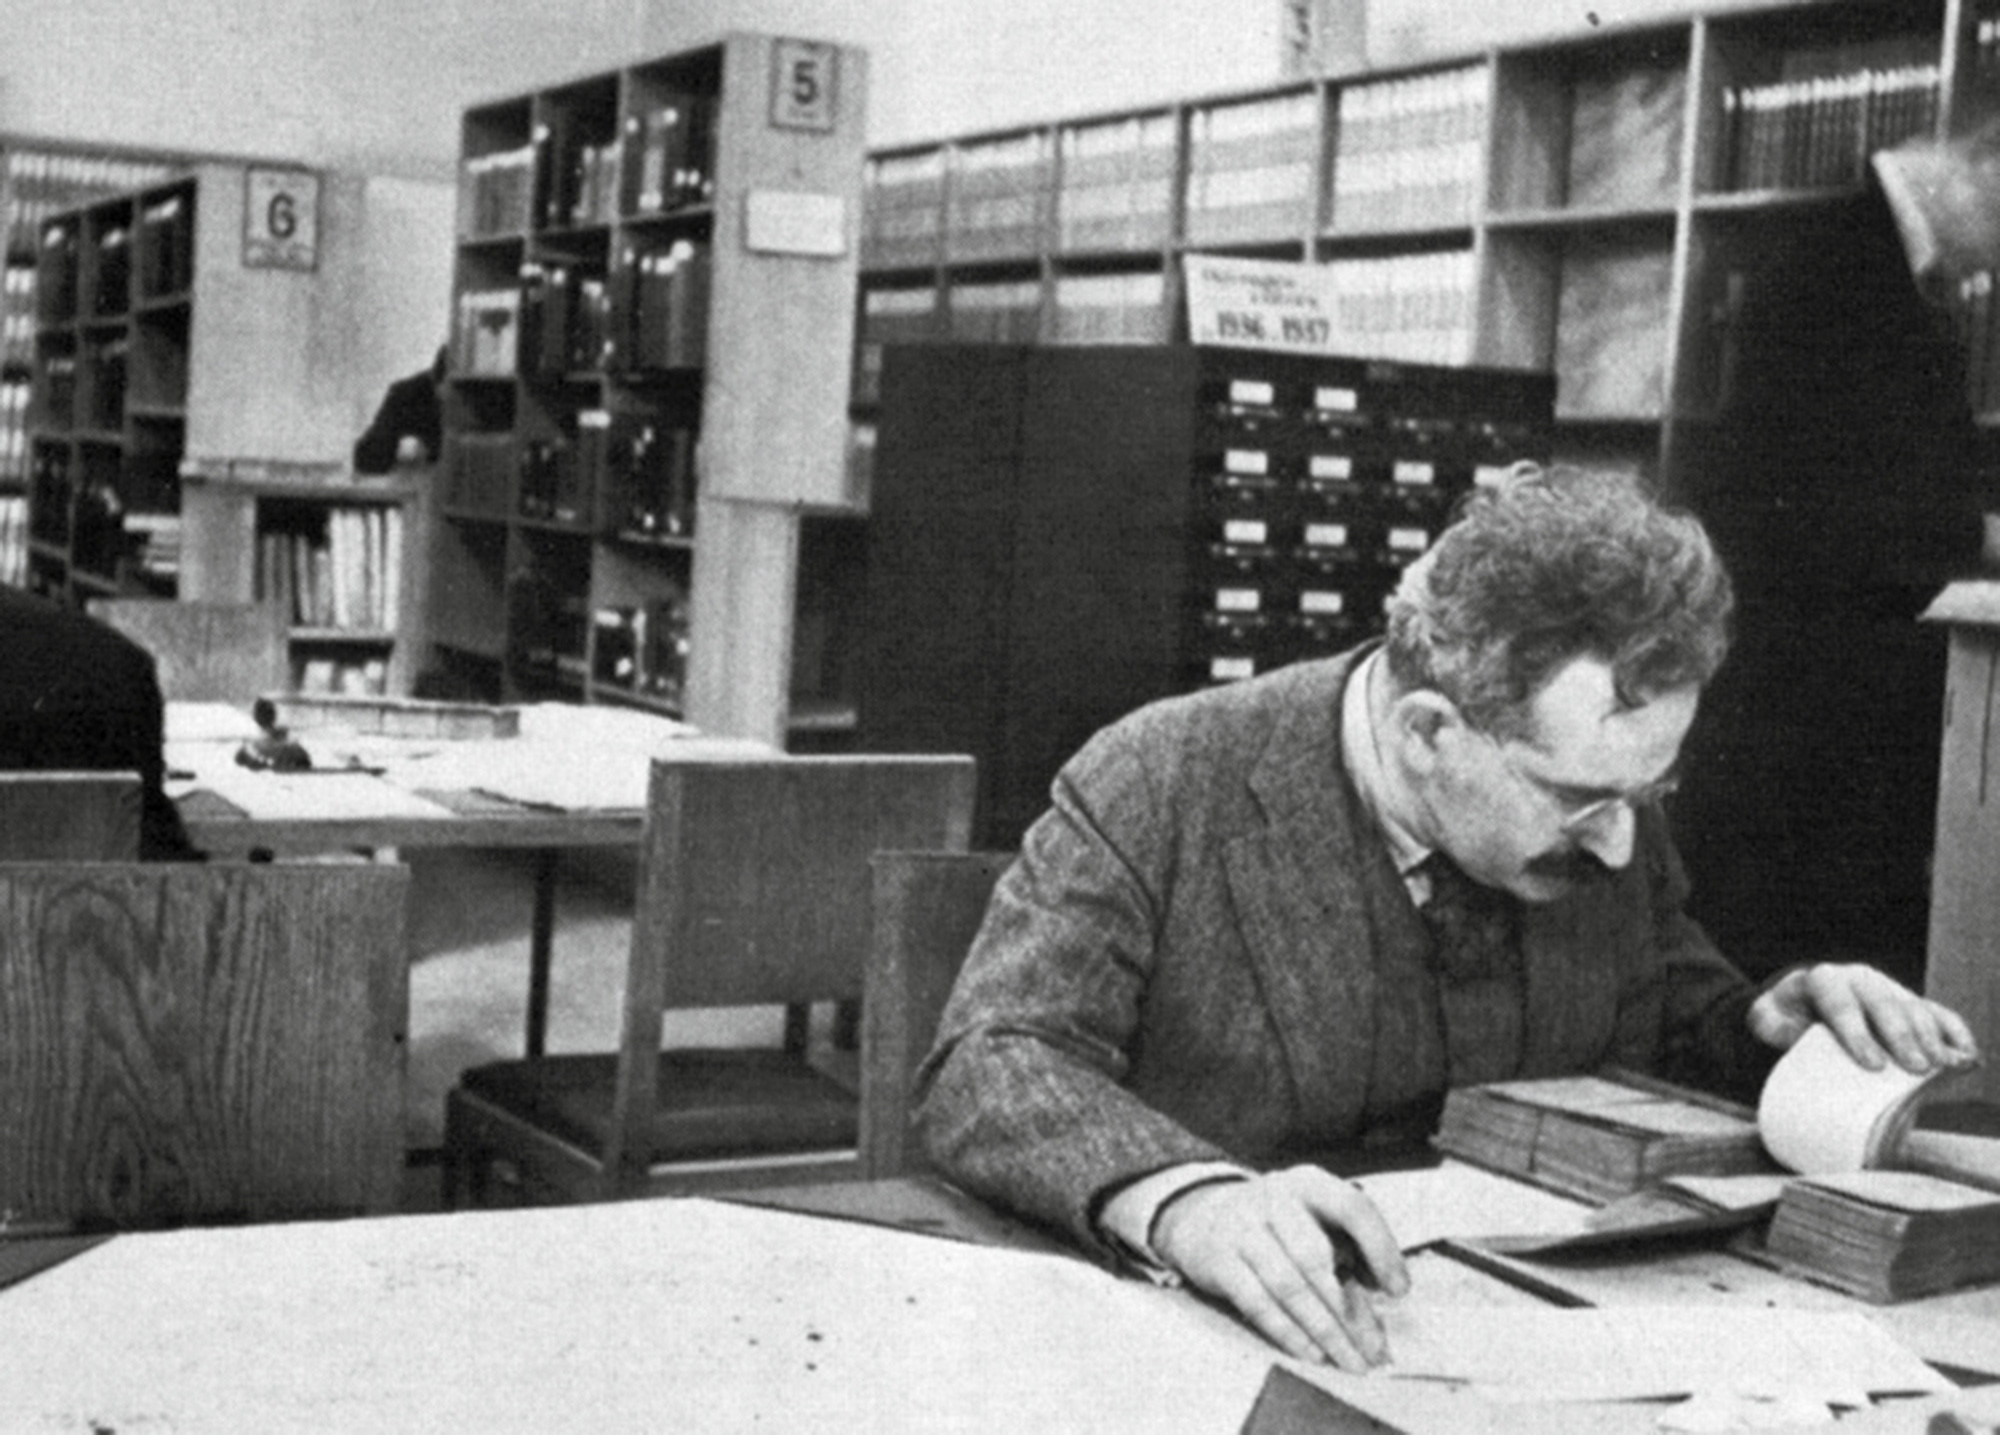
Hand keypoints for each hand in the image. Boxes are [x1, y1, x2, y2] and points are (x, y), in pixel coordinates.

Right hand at [1149, 1165, 1409, 1370]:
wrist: (1201, 1215)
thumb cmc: (1277, 1227)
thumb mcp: (1313, 1227)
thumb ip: (1347, 1267)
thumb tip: (1375, 1328)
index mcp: (1309, 1183)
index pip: (1352, 1207)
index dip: (1380, 1248)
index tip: (1398, 1291)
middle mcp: (1275, 1198)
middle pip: (1316, 1256)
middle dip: (1349, 1310)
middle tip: (1372, 1351)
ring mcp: (1242, 1227)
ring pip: (1288, 1285)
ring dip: (1322, 1329)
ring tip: (1347, 1360)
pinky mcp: (1218, 1260)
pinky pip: (1257, 1302)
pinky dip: (1287, 1332)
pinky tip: (1310, 1353)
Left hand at [1749, 962, 1980, 1073]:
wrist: (1798, 1008)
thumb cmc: (1782, 1020)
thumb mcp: (1765, 1021)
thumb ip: (1773, 1027)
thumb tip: (1793, 1039)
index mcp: (1822, 980)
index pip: (1839, 1002)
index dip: (1856, 1032)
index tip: (1873, 1064)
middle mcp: (1858, 978)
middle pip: (1883, 1003)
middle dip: (1901, 1036)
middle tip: (1916, 1067)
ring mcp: (1888, 989)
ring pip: (1913, 1007)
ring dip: (1932, 1038)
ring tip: (1944, 1066)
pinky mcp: (1910, 1004)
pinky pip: (1938, 1014)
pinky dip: (1954, 1033)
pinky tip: (1966, 1056)